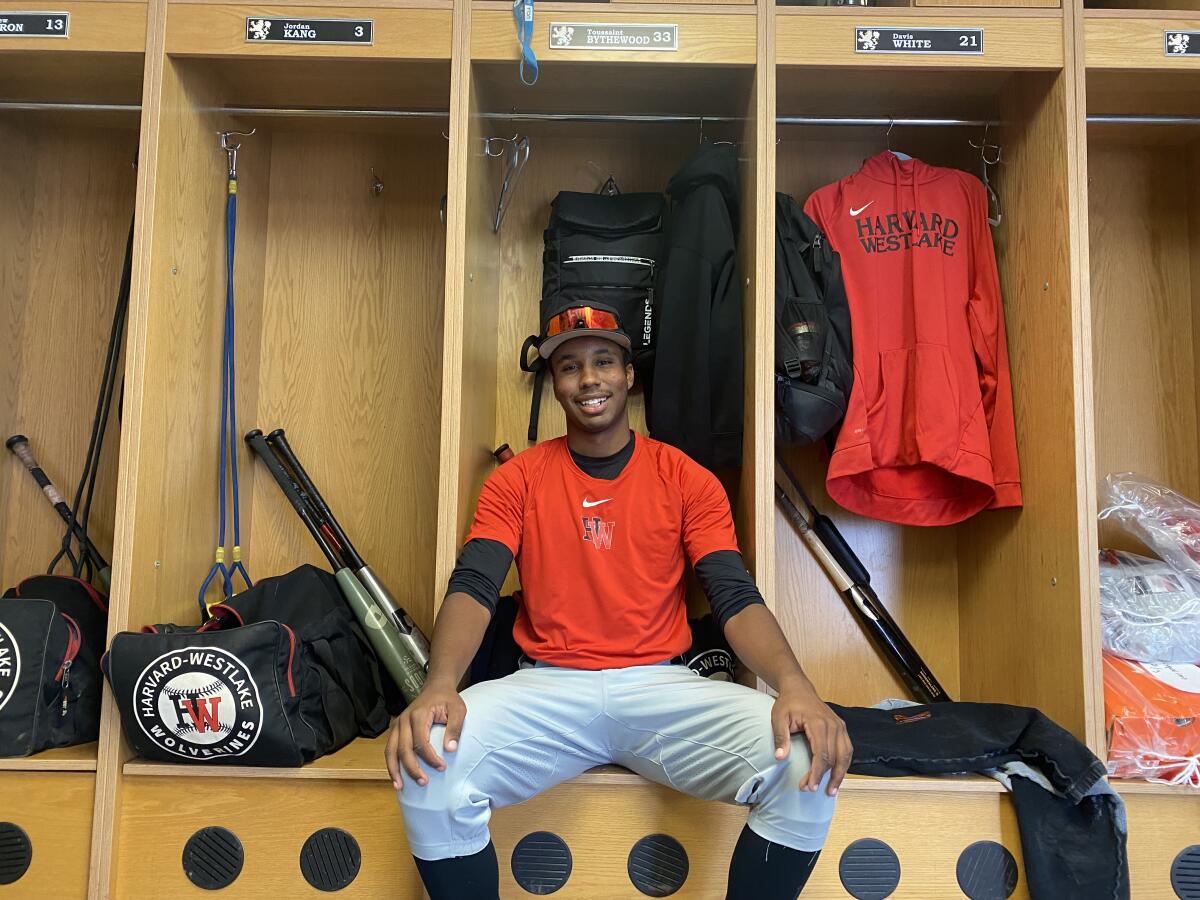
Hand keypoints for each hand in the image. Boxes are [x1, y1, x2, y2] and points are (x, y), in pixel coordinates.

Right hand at [384, 679, 465, 789]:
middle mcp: (404, 720)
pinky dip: (391, 764)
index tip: (442, 767)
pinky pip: (390, 749)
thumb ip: (455, 728)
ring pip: (391, 751)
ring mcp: (397, 725)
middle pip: (403, 749)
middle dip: (412, 768)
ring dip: (394, 770)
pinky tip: (396, 777)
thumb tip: (450, 750)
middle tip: (423, 782)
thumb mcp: (458, 710)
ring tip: (400, 787)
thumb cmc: (447, 699)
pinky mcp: (396, 730)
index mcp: (418, 714)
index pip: (420, 741)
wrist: (436, 688)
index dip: (430, 758)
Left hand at [771, 677, 852, 796]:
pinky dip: (844, 764)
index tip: (809, 786)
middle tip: (812, 789)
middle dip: (824, 776)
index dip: (816, 772)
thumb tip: (780, 758)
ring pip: (845, 755)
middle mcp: (833, 725)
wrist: (799, 688)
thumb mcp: (778, 718)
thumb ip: (781, 737)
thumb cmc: (788, 703)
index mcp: (818, 723)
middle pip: (834, 757)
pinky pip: (847, 750)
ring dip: (840, 774)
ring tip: (831, 790)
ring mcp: (839, 726)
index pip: (821, 753)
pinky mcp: (841, 728)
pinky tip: (837, 775)